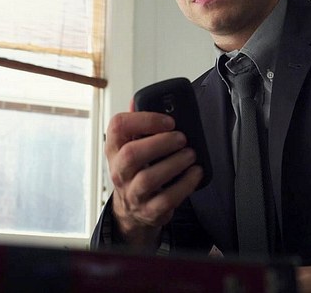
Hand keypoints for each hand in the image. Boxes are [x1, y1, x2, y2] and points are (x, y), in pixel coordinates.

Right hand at [105, 106, 203, 247]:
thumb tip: (137, 98)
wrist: (132, 210)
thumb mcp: (130, 146)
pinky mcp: (149, 211)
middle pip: (132, 154)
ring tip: (191, 154)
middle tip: (182, 138)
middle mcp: (119, 171)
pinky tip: (195, 173)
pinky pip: (167, 199)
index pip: (117, 126)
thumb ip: (136, 124)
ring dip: (175, 163)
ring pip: (149, 179)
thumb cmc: (136, 170)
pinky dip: (185, 184)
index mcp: (114, 149)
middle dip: (161, 142)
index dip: (145, 119)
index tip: (168, 120)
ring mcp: (132, 193)